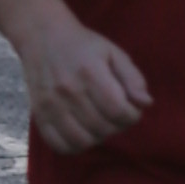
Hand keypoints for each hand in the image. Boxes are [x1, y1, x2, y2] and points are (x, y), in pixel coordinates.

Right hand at [19, 10, 150, 152]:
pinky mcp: (38, 114)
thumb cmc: (83, 45)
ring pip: (82, 141)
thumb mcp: (113, 52)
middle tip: (117, 116)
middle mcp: (68, 91)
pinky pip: (59, 144)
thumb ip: (132, 77)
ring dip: (98, 137)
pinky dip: (75, 146)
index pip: (118, 110)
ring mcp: (51, 105)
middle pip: (102, 128)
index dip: (132, 116)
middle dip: (118, 126)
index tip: (132, 111)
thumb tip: (146, 103)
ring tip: (101, 124)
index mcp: (90, 72)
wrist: (42, 36)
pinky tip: (83, 133)